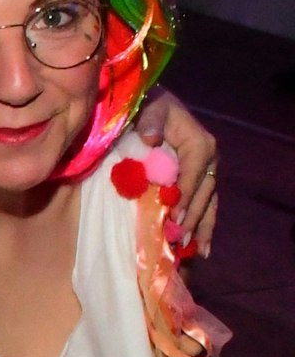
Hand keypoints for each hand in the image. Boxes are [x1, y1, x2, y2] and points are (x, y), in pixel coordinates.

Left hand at [135, 88, 217, 255]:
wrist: (151, 104)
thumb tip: (152, 139)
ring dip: (202, 227)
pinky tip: (202, 247)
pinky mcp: (200, 180)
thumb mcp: (149, 107)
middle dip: (193, 217)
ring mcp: (207, 170)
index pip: (194, 172)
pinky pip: (205, 204)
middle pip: (204, 192)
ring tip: (196, 251)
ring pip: (208, 202)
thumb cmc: (148, 106)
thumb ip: (151, 121)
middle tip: (178, 239)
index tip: (176, 215)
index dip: (186, 194)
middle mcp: (209, 158)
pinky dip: (204, 225)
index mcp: (199, 143)